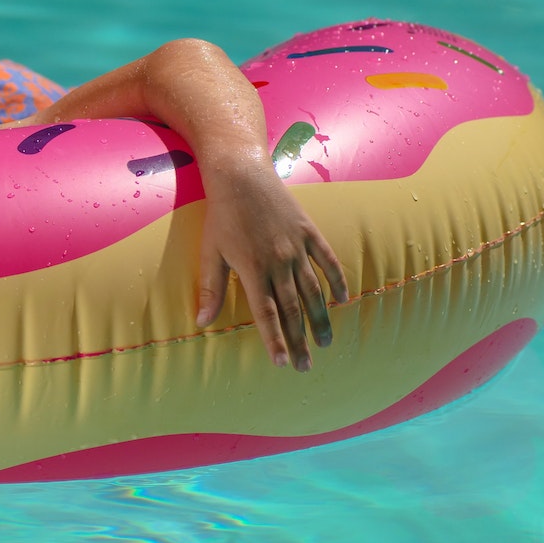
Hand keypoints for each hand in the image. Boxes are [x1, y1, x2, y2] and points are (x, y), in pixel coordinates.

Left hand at [195, 162, 347, 371]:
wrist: (241, 176)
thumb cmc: (221, 216)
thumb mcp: (210, 252)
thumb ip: (210, 289)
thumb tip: (201, 323)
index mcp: (253, 269)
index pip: (266, 314)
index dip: (275, 340)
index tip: (282, 363)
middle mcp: (279, 262)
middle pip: (293, 309)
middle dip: (299, 340)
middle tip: (305, 366)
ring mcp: (297, 247)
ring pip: (313, 291)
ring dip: (320, 318)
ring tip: (325, 342)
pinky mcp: (309, 232)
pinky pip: (328, 261)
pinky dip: (337, 281)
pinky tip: (342, 300)